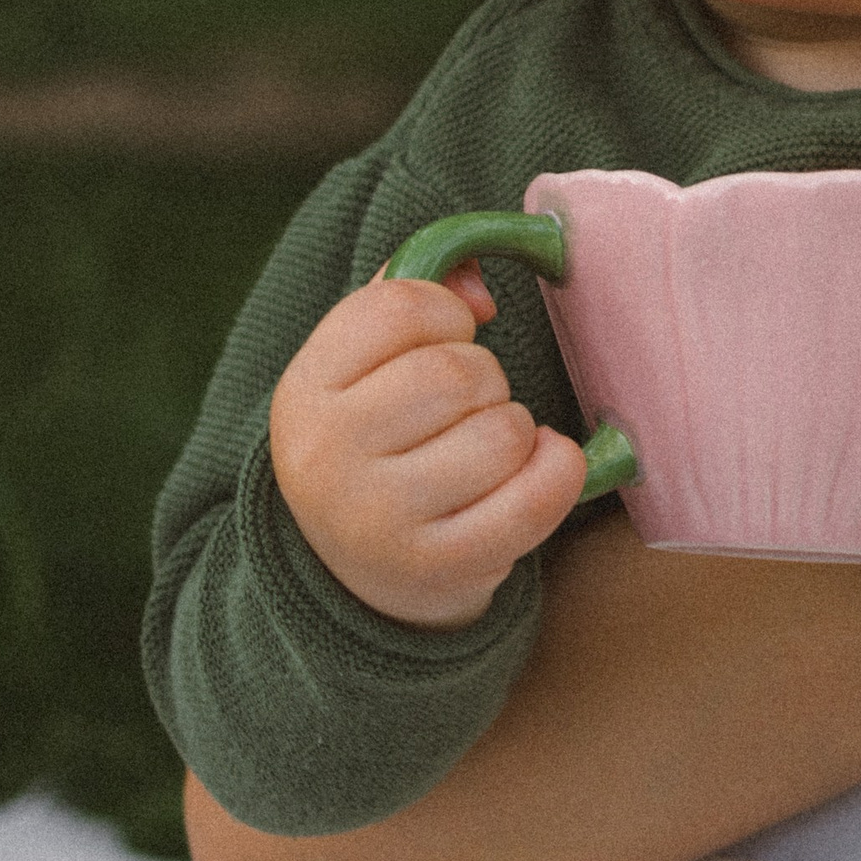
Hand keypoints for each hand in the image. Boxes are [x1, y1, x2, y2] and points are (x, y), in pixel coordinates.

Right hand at [267, 266, 588, 627]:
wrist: (358, 572)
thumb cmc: (380, 443)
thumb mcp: (367, 365)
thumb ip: (413, 295)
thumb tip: (478, 287)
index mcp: (304, 392)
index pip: (399, 308)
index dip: (445, 313)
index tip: (444, 341)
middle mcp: (326, 459)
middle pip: (459, 372)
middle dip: (485, 379)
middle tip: (465, 409)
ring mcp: (379, 520)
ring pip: (504, 431)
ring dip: (516, 431)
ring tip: (484, 451)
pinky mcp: (440, 566)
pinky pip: (537, 495)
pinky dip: (556, 471)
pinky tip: (534, 470)